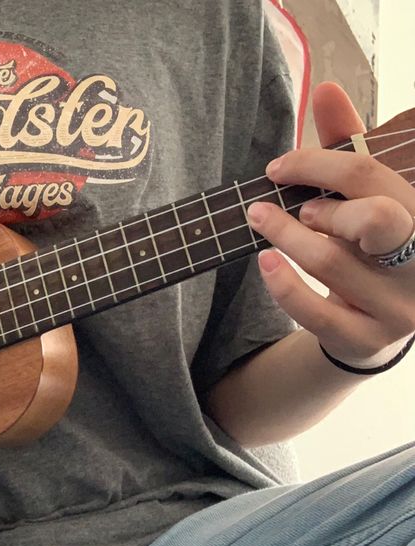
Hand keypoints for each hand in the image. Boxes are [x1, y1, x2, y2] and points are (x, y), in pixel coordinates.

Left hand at [246, 82, 414, 368]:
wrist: (373, 320)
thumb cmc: (368, 245)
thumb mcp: (364, 195)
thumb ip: (348, 146)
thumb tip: (327, 89)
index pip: (370, 176)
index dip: (315, 164)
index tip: (277, 168)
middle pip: (372, 219)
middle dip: (320, 207)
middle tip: (294, 208)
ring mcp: (399, 307)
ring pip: (331, 264)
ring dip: (285, 237)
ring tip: (263, 223)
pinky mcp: (365, 339)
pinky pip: (315, 313)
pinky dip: (282, 284)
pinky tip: (265, 261)